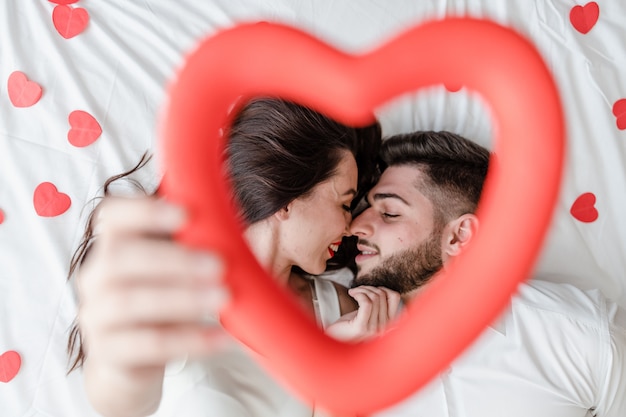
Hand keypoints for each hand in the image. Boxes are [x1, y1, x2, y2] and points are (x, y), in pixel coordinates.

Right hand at [76, 196, 231, 413]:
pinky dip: (190, 339)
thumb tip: (248, 231)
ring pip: (131, 302)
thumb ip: (196, 246)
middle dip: (174, 260)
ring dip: (183, 298)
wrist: (129, 363)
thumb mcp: (174, 270)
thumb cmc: (161, 301)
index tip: (186, 215)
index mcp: (112, 245)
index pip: (113, 215)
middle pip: (120, 258)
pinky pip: (150, 344)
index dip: (144, 212)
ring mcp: (96, 317)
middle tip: (219, 265)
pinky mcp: (108, 353)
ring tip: (224, 297)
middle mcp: (95, 277)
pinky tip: (222, 337)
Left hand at [325, 286, 400, 341]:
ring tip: (353, 292)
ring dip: (362, 290)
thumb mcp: (366, 316)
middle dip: (368, 288)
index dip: (382, 288)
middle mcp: (384, 329)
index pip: (395, 298)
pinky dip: (359, 294)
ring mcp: (373, 330)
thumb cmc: (348, 327)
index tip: (369, 291)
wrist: (332, 342)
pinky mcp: (361, 328)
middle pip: (382, 295)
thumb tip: (383, 291)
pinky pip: (366, 303)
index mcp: (388, 325)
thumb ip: (378, 308)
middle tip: (357, 290)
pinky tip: (351, 294)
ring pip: (374, 298)